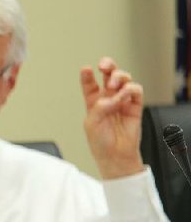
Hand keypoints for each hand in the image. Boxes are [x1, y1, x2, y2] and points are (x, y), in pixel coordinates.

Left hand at [80, 57, 144, 178]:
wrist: (115, 155)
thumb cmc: (100, 141)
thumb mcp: (91, 123)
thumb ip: (100, 108)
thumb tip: (113, 97)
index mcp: (93, 102)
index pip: (90, 84)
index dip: (87, 75)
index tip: (86, 69)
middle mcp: (108, 98)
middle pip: (109, 75)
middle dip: (108, 65)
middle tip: (104, 66)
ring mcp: (122, 100)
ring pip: (124, 79)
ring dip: (119, 76)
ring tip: (114, 85)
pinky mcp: (135, 105)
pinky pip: (135, 91)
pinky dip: (130, 89)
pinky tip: (123, 94)